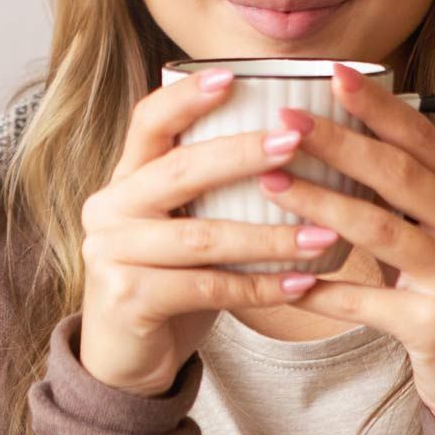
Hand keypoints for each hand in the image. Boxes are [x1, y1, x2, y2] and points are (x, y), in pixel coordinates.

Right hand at [77, 70, 340, 397]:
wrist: (122, 358)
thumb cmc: (168, 278)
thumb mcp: (178, 223)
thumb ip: (208, 186)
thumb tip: (295, 137)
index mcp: (124, 178)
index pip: (147, 122)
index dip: (187, 97)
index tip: (233, 76)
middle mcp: (108, 208)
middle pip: (179, 171)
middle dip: (242, 154)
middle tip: (297, 141)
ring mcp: (112, 255)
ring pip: (202, 238)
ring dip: (271, 236)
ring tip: (326, 232)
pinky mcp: (128, 300)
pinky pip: (208, 289)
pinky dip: (261, 287)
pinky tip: (304, 283)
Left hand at [259, 63, 434, 434]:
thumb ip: (408, 193)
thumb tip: (341, 135)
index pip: (424, 140)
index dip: (379, 105)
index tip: (334, 72)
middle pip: (400, 175)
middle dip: (339, 143)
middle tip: (285, 119)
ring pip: (382, 230)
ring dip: (321, 204)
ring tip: (271, 181)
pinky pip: (368, 303)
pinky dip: (324, 290)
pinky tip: (286, 279)